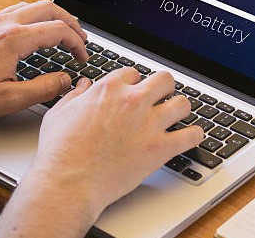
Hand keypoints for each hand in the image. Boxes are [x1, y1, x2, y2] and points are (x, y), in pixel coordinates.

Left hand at [0, 0, 87, 124]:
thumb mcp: (9, 100)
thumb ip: (43, 89)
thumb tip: (65, 80)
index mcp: (14, 39)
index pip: (58, 30)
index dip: (77, 43)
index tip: (82, 57)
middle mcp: (5, 24)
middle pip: (50, 8)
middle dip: (71, 22)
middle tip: (81, 39)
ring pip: (33, 5)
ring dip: (54, 16)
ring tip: (64, 31)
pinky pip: (17, 10)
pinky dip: (36, 16)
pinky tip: (37, 29)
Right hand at [36, 69, 202, 209]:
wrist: (68, 182)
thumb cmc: (60, 151)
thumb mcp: (60, 113)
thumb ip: (75, 95)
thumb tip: (83, 85)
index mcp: (110, 89)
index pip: (133, 73)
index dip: (134, 83)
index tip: (134, 92)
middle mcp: (133, 101)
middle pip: (165, 79)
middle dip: (163, 88)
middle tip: (161, 98)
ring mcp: (149, 123)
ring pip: (182, 103)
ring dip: (180, 109)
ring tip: (176, 116)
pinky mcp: (160, 148)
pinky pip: (191, 136)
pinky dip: (195, 136)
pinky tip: (191, 137)